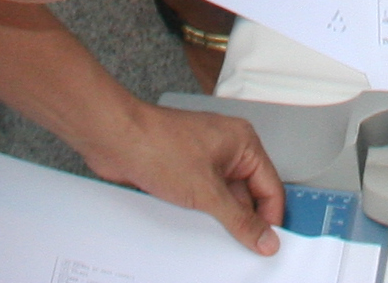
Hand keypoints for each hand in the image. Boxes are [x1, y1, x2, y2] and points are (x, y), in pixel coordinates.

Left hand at [80, 100, 285, 253]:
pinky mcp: (185, 170)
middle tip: (239, 248)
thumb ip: (240, 220)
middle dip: (242, 221)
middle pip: (248, 196)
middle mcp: (227, 149)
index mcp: (243, 143)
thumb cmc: (158, 145)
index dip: (270, 219)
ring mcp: (205, 160)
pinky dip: (200, 215)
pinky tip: (193, 226)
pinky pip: (203, 199)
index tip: (266, 247)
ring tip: (209, 233)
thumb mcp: (207, 192)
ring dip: (218, 219)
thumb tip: (266, 238)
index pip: (271, 187)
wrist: (115, 139)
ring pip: (224, 200)